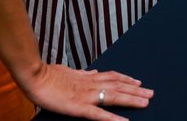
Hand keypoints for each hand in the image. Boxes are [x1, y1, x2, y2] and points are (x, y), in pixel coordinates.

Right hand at [21, 63, 152, 120]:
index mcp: (87, 77)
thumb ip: (81, 73)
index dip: (126, 79)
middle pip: (118, 86)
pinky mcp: (79, 107)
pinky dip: (113, 118)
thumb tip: (92, 71)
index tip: (138, 81)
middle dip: (136, 90)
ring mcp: (86, 95)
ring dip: (131, 99)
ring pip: (114, 97)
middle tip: (151, 93)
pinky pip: (99, 114)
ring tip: (145, 103)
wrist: (35, 76)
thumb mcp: (68, 71)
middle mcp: (90, 84)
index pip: (111, 76)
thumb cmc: (47, 74)